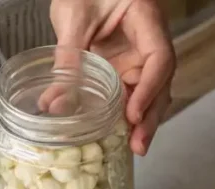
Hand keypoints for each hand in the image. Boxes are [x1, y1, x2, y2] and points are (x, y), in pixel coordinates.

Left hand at [49, 0, 174, 154]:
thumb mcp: (73, 16)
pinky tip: (120, 134)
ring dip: (142, 121)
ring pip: (149, 93)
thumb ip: (68, 56)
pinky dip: (126, 114)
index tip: (132, 113)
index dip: (149, 89)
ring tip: (134, 147)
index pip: (159, 59)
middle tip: (138, 145)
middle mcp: (149, 43)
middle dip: (150, 116)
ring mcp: (139, 57)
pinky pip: (130, 93)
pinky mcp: (125, 67)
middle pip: (160, 84)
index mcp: (147, 21)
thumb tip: (54, 103)